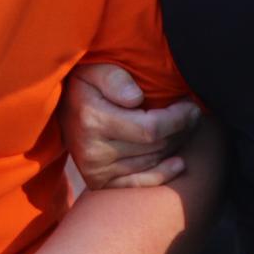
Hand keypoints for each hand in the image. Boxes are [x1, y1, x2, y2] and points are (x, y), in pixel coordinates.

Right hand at [60, 62, 200, 188]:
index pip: (151, 128)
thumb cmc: (86, 84)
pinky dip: (162, 175)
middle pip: (155, 147)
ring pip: (151, 162)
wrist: (61, 110)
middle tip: (192, 116)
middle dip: (181, 130)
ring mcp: (95, 169)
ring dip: (174, 146)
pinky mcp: (98, 182)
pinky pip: (138, 183)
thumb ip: (115, 78)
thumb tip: (136, 99)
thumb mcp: (96, 70)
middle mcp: (93, 150)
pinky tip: (178, 163)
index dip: (178, 119)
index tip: (191, 107)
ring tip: (183, 129)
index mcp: (93, 119)